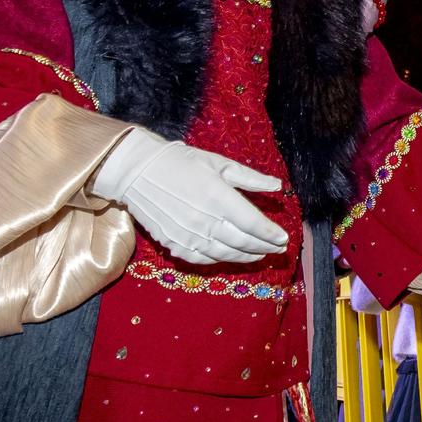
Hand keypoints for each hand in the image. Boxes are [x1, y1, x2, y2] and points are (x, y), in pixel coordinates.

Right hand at [90, 129, 287, 264]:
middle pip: (244, 242)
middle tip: (278, 248)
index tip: (284, 237)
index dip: (272, 234)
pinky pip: (205, 259)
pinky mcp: (175, 245)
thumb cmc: (180, 162)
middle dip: (265, 246)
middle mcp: (206, 221)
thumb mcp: (218, 163)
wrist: (137, 172)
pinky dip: (222, 259)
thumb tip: (277, 186)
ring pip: (227, 254)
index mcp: (219, 198)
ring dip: (248, 256)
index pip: (254, 224)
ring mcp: (189, 236)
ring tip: (261, 254)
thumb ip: (249, 178)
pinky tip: (232, 255)